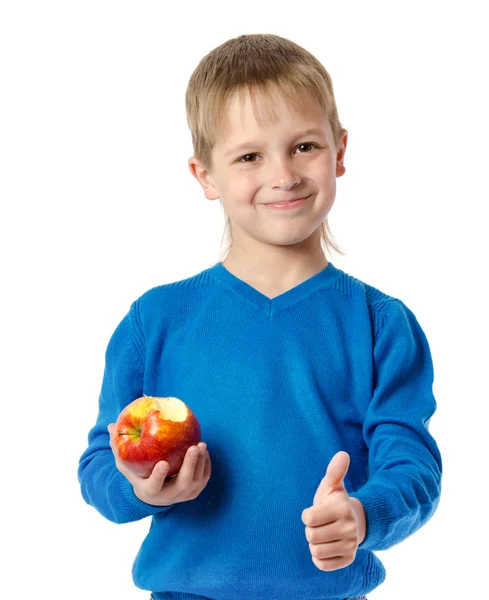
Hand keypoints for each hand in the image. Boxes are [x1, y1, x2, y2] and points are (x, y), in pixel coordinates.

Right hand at [108, 424, 211, 505]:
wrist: (154, 496)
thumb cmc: (138, 474)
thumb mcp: (126, 465)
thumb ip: (119, 448)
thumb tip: (110, 426)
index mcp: (150, 491)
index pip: (154, 486)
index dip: (158, 476)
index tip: (162, 463)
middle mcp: (168, 496)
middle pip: (182, 483)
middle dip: (190, 465)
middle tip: (193, 447)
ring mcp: (183, 495)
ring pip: (196, 480)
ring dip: (200, 462)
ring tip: (201, 444)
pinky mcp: (194, 492)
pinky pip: (204, 478)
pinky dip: (205, 465)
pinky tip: (204, 450)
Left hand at [301, 451, 364, 571]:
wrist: (352, 522)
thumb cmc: (334, 502)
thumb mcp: (332, 486)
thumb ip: (334, 471)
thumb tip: (343, 454)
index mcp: (343, 509)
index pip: (309, 518)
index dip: (307, 515)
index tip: (315, 512)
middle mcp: (350, 529)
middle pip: (311, 536)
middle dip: (311, 530)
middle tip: (320, 524)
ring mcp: (351, 546)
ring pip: (316, 551)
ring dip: (314, 543)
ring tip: (323, 535)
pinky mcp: (348, 560)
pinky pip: (322, 564)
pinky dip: (319, 557)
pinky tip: (326, 547)